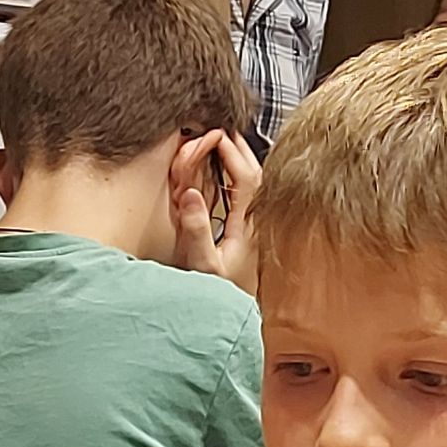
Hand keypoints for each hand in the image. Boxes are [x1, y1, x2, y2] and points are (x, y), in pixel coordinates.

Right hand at [172, 130, 261, 296]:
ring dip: (238, 160)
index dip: (232, 152)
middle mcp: (257, 224)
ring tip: (222, 140)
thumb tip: (189, 193)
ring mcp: (255, 229)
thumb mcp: (201, 265)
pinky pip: (245, 196)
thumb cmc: (216, 297)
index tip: (215, 132)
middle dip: (238, 147)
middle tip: (220, 125)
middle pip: (256, 173)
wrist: (229, 322)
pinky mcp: (249, 236)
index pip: (248, 176)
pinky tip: (225, 172)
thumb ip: (196, 230)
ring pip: (253, 183)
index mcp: (249, 227)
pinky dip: (236, 177)